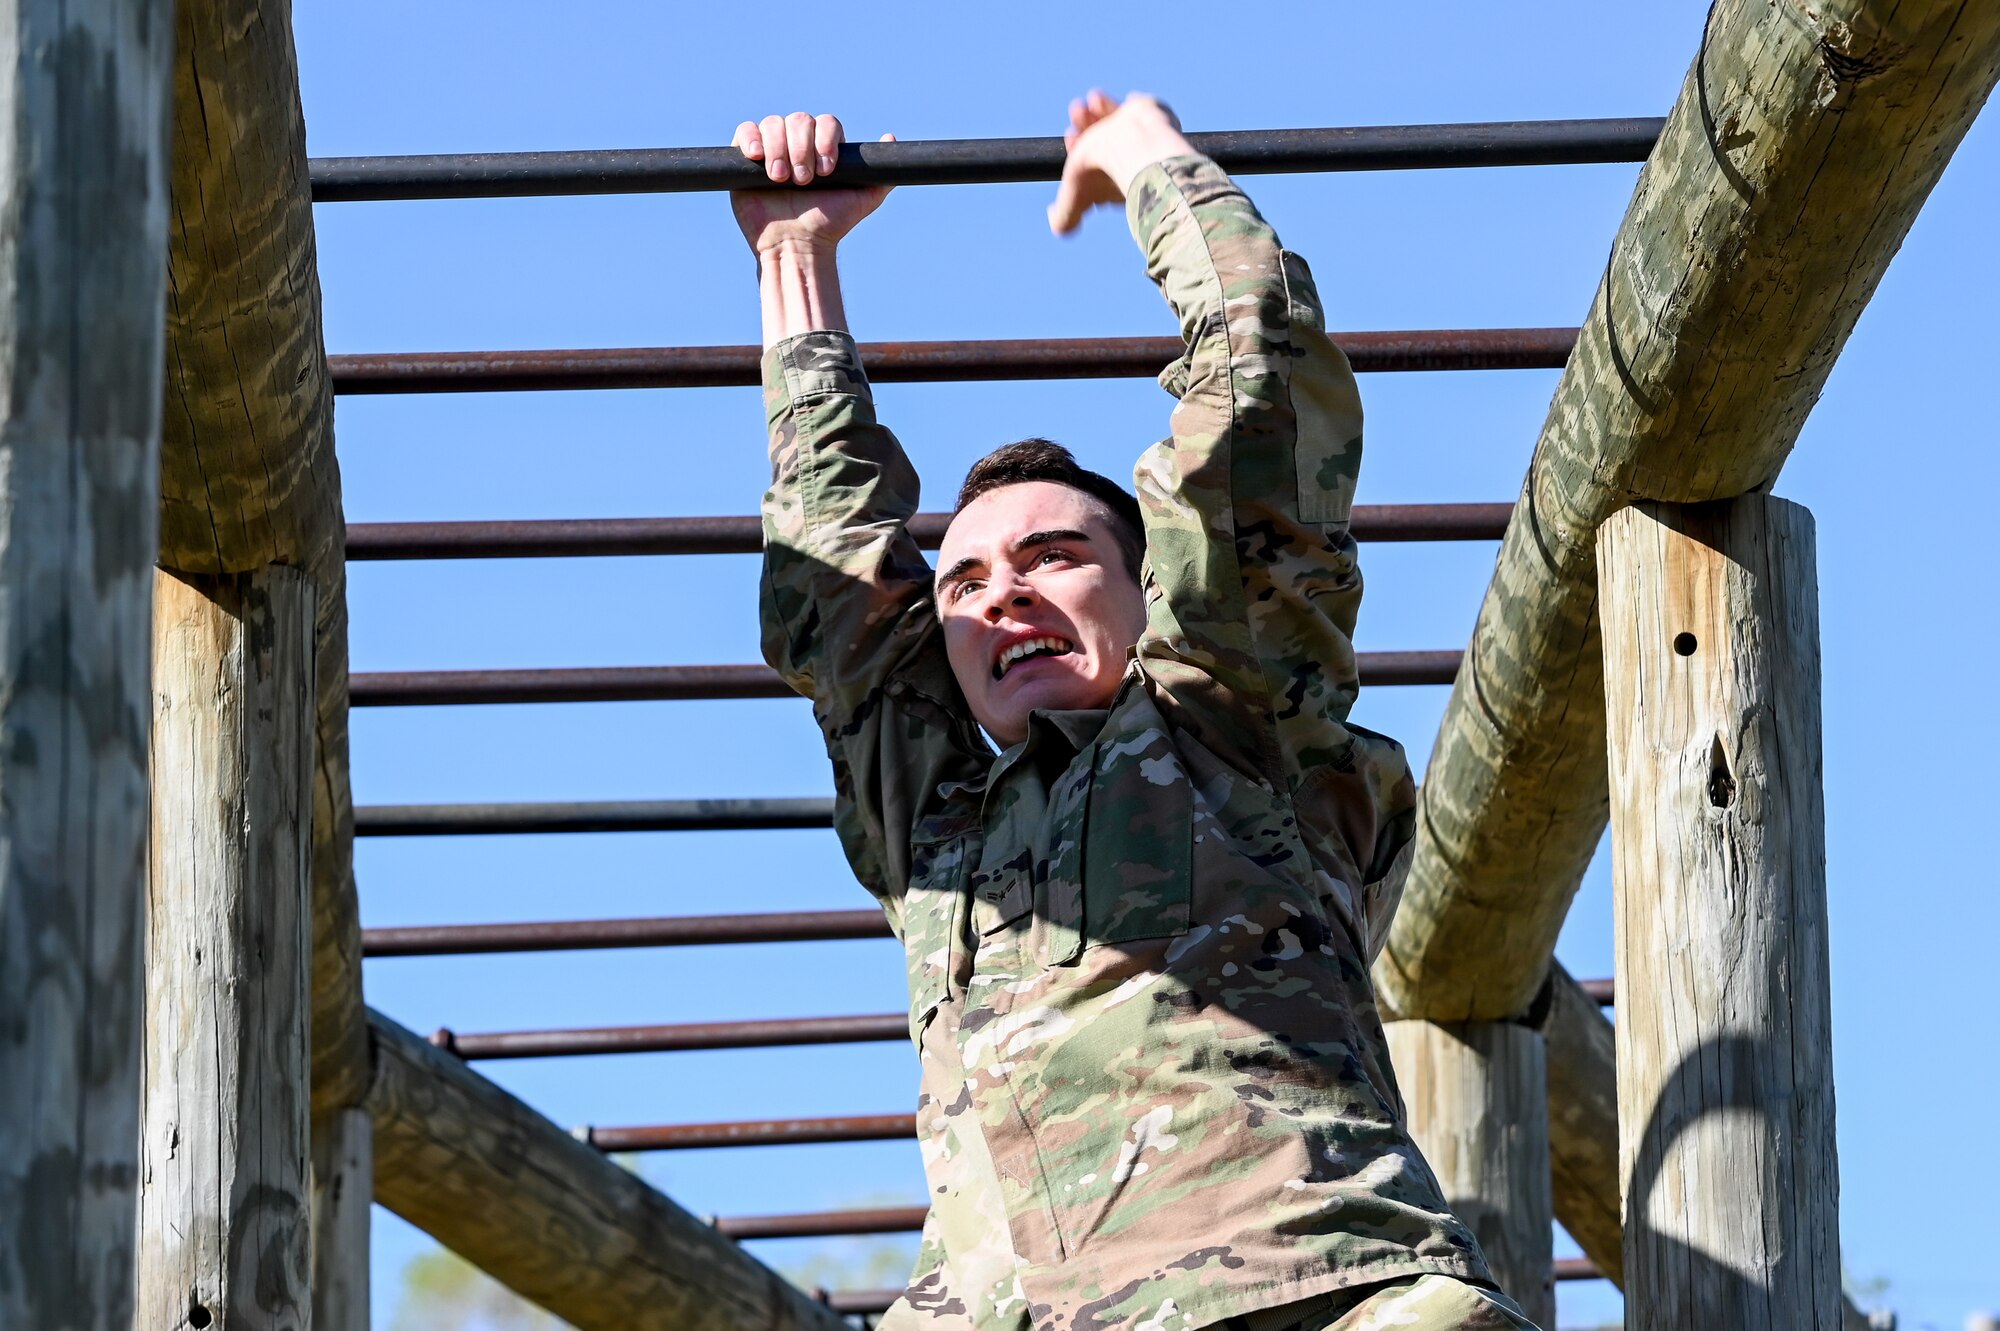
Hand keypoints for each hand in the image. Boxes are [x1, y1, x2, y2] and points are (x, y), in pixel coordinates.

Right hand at [730, 113, 893, 255]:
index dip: (825, 140)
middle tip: (803, 180)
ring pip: (773, 123)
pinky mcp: (746, 158)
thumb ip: (881, 175)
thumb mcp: (863, 201)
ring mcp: (772, 149)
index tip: (827, 170)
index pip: (826, 123)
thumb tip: (890, 138)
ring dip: (779, 148)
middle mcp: (798, 143)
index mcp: (823, 146)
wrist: (795, 245)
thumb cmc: (828, 224)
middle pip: (799, 120)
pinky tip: (757, 157)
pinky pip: (745, 131)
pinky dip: (750, 138)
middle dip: (802, 148)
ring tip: (781, 179)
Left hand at [1048, 91, 1196, 234]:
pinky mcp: (1154, 118)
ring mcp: (1143, 139)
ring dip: (1098, 111)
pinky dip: (1118, 104)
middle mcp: (1127, 161)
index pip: (1093, 162)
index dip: (1077, 148)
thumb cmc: (1105, 175)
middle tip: (1077, 110)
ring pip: (1117, 122)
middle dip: (1085, 124)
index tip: (1069, 135)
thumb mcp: (1073, 199)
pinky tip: (1103, 100)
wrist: (1137, 148)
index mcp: (1111, 179)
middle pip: (1103, 140)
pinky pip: (1135, 108)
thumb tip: (1052, 215)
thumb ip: (1063, 218)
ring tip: (1090, 100)